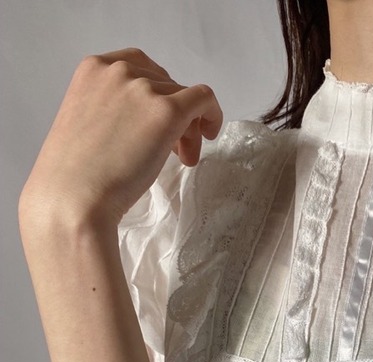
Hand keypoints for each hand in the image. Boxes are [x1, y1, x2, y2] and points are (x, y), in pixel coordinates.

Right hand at [20, 48, 221, 226]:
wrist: (75, 198)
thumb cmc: (75, 174)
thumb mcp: (87, 121)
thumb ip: (113, 109)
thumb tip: (148, 120)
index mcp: (93, 68)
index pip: (139, 69)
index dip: (156, 94)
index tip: (156, 121)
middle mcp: (119, 71)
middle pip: (165, 85)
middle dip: (173, 116)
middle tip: (174, 151)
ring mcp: (144, 89)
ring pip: (185, 98)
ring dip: (188, 128)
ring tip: (182, 160)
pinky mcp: (167, 112)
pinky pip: (204, 99)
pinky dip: (212, 114)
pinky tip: (210, 136)